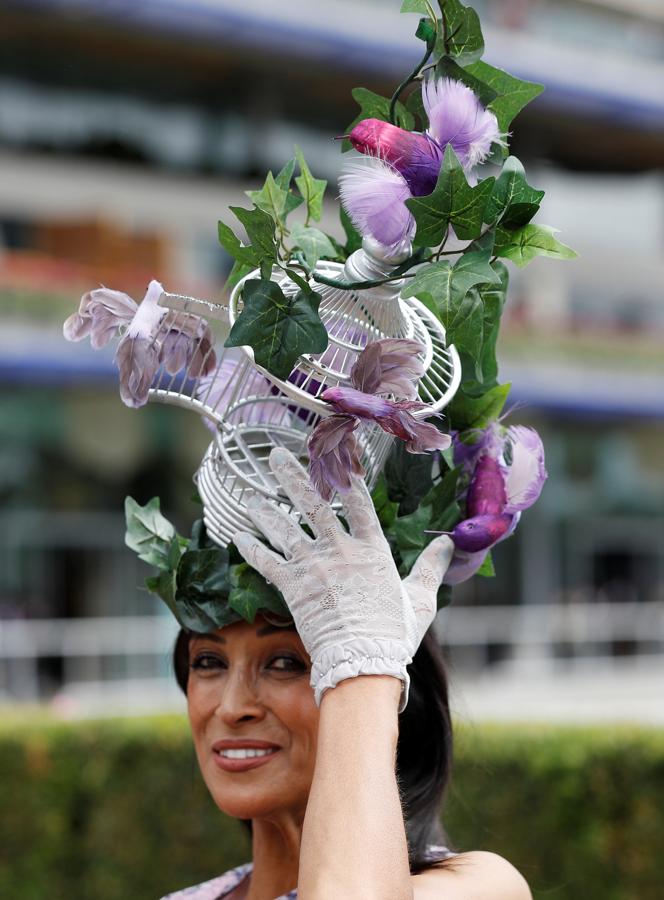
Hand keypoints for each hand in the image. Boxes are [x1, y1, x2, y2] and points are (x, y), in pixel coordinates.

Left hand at [233, 448, 452, 709]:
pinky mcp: (293, 588)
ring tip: (251, 497)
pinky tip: (238, 536)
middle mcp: (340, 549)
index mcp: (372, 548)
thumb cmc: (395, 634)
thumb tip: (448, 542)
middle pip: (312, 503)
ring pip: (284, 528)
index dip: (346, 470)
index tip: (335, 448)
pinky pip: (267, 562)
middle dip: (292, 476)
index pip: (357, 499)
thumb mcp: (421, 598)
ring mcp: (314, 567)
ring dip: (266, 510)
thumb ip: (431, 567)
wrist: (363, 664)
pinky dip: (253, 548)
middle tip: (275, 455)